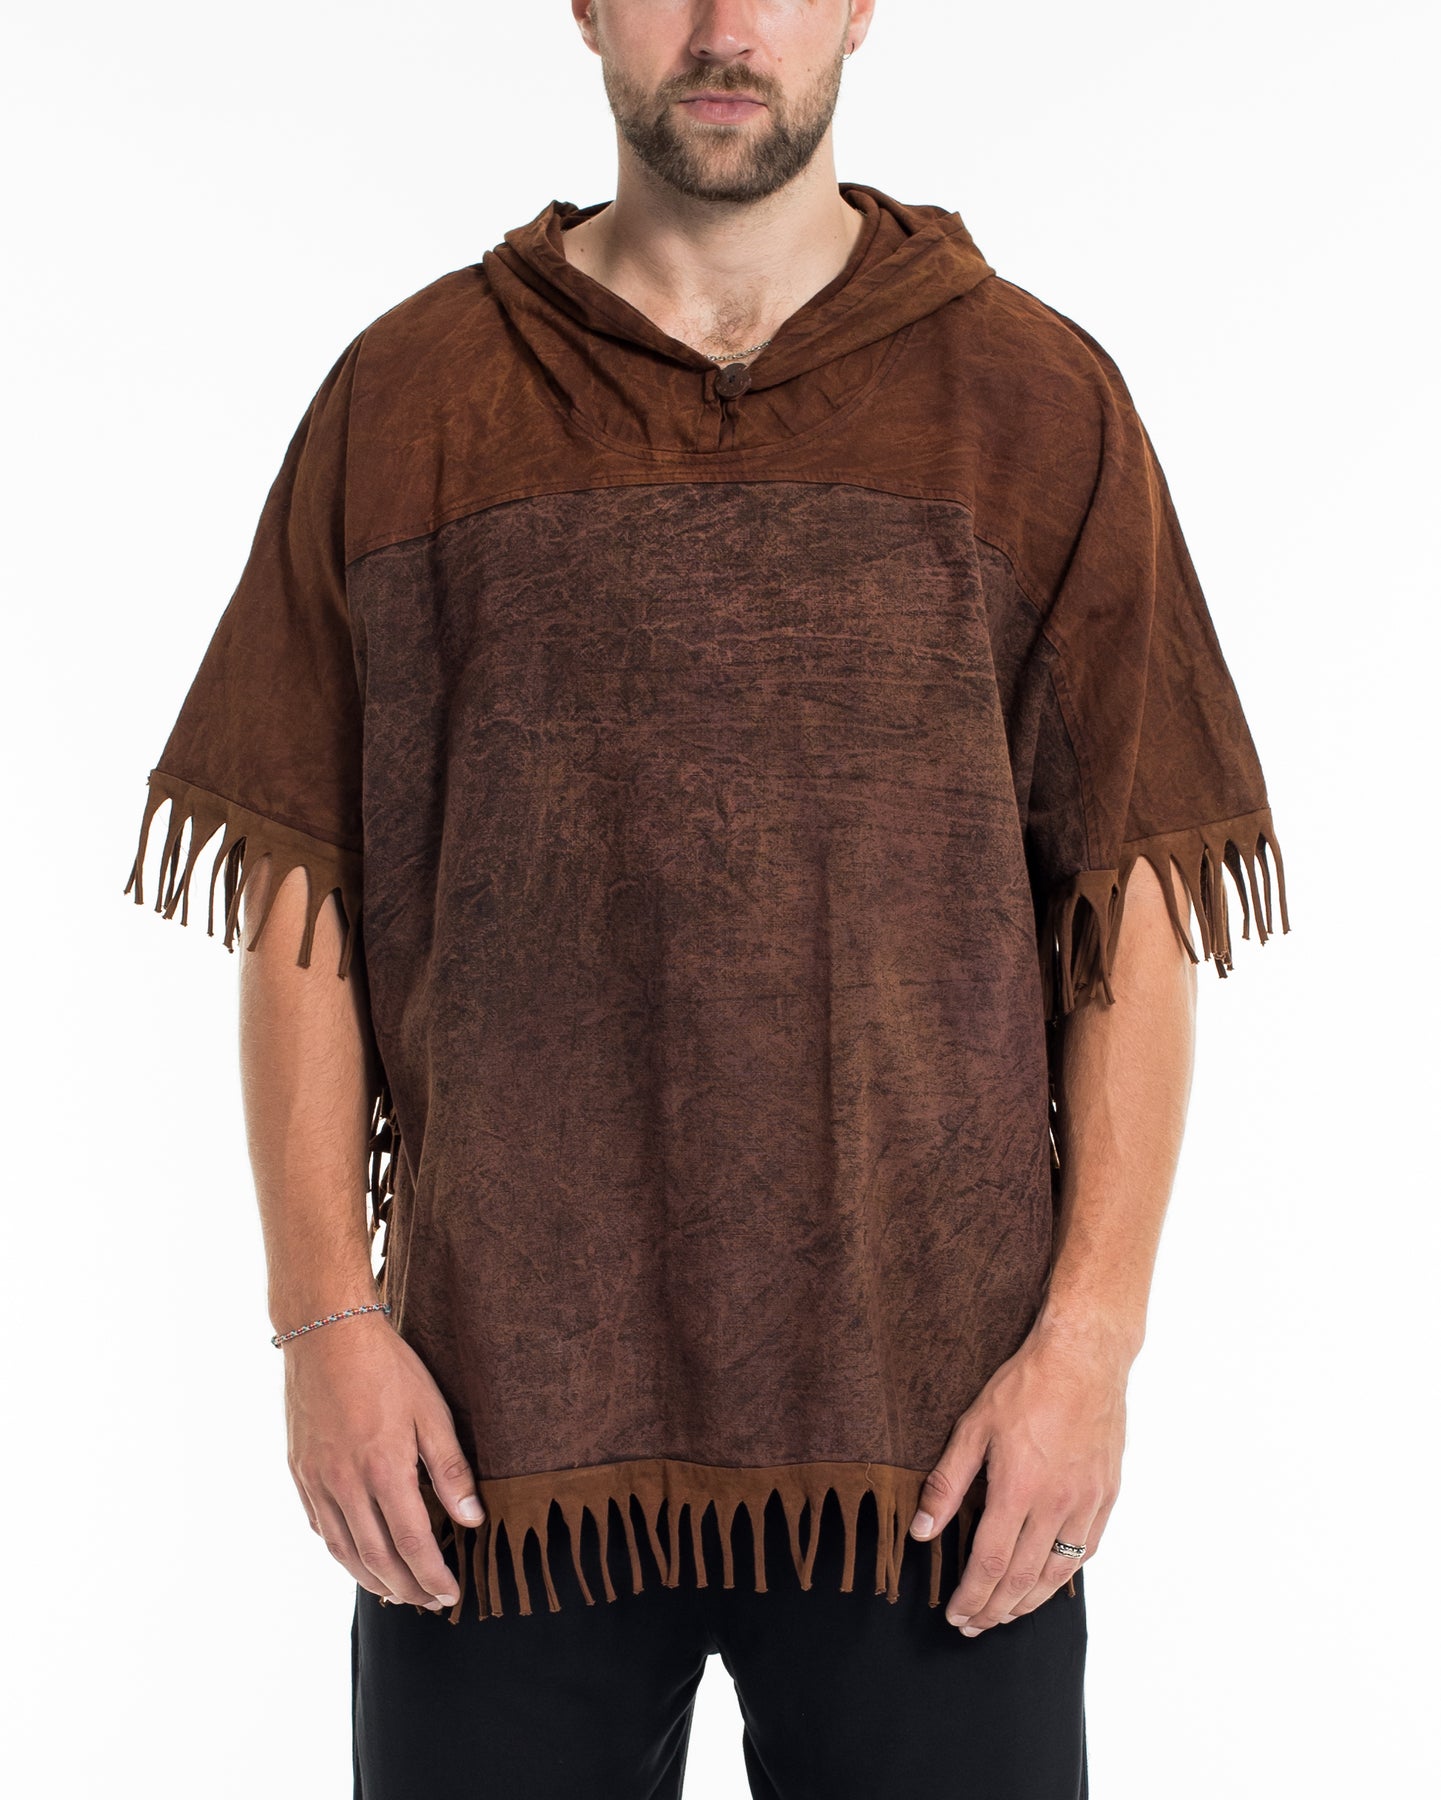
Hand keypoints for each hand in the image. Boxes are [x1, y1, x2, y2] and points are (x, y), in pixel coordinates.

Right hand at [282, 1313, 484, 1608]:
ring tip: (398, 1594)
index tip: (452, 1594)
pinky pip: (320, 1527)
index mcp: (383, 1469)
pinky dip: (342, 1553)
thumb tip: (473, 1520)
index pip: (412, 1544)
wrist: (326, 1332)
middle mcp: (345, 1483)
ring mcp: (317, 1480)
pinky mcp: (300, 1471)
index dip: (433, 1575)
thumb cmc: (387, 1366)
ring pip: (343, 1551)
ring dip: (373, 1581)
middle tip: (430, 1604)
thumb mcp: (431, 1410)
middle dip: (407, 1588)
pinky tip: (359, 1559)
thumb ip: (451, 1470)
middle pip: (377, 1558)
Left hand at [909, 1314, 1129, 1634]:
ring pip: (1057, 1574)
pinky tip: (1048, 1583)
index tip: (956, 1615)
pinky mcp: (1107, 1495)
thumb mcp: (973, 1426)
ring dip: (1029, 1604)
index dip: (971, 1597)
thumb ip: (946, 1484)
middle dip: (994, 1610)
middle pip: (1022, 1579)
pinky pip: (1086, 1551)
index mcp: (1017, 1489)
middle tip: (974, 1625)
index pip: (990, 1564)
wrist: (1084, 1358)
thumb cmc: (1025, 1386)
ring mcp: (1086, 1503)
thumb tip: (922, 1532)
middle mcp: (1056, 1504)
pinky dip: (1064, 1577)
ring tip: (1005, 1615)